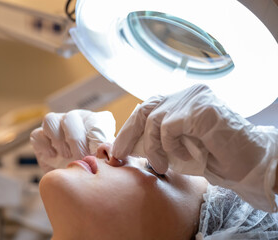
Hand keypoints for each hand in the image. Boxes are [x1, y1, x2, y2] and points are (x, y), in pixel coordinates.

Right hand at [30, 110, 115, 172]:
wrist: (76, 182)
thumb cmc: (97, 168)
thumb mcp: (110, 164)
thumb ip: (113, 156)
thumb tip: (110, 152)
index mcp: (96, 122)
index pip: (95, 119)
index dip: (96, 134)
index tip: (97, 150)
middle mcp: (76, 119)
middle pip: (71, 118)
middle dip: (76, 140)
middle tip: (81, 157)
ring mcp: (56, 126)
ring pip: (50, 120)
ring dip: (59, 140)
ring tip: (67, 156)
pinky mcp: (41, 138)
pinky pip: (37, 134)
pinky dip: (44, 145)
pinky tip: (54, 156)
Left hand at [112, 84, 277, 211]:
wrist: (248, 164)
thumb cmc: (215, 157)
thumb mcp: (178, 146)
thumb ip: (157, 139)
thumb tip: (126, 144)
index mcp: (182, 100)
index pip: (148, 107)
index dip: (130, 127)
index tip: (119, 147)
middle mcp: (187, 93)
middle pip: (145, 108)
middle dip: (128, 133)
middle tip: (119, 155)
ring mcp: (194, 98)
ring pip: (154, 118)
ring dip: (153, 147)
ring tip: (161, 165)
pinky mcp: (200, 108)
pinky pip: (169, 127)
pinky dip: (170, 145)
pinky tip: (183, 155)